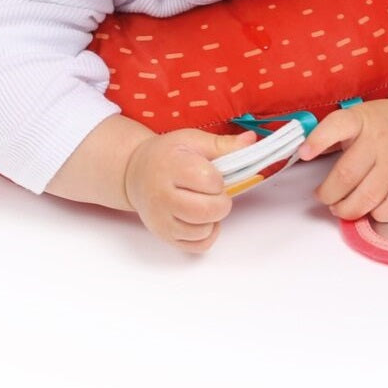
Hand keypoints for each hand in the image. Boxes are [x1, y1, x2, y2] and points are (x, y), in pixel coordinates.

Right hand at [124, 128, 256, 252]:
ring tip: (204, 202)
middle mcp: (162, 196)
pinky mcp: (165, 236)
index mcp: (171, 167)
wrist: (136, 173)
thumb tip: (251, 140)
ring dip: (213, 218)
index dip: (218, 179)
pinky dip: (207, 234)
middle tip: (214, 192)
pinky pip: (198, 246)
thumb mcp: (192, 140)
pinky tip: (202, 219)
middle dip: (221, 201)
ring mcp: (162, 220)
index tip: (211, 173)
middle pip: (208, 210)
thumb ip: (223, 144)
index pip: (209, 180)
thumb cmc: (166, 155)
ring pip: (204, 230)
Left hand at [298, 96, 387, 222]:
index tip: (304, 153)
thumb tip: (303, 154)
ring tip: (340, 207)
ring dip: (347, 209)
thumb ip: (332, 134)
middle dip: (328, 193)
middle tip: (323, 196)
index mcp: (360, 120)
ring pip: (367, 198)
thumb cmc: (383, 122)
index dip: (318, 140)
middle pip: (347, 175)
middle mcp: (379, 141)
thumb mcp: (356, 116)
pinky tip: (368, 209)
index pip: (337, 126)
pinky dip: (375, 215)